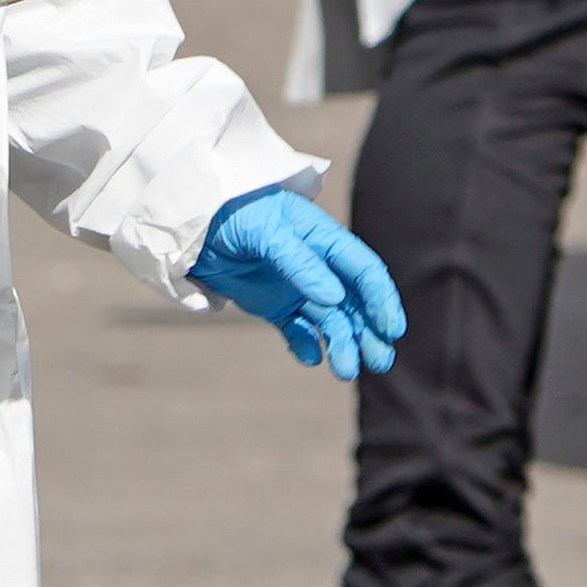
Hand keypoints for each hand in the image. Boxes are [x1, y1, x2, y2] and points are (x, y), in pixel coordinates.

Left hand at [190, 190, 403, 378]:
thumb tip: (334, 298)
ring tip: (345, 372)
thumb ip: (301, 263)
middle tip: (379, 362)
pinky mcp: (274, 305)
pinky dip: (305, 345)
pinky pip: (297, 330)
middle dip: (368, 332)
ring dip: (342, 344)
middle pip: (354, 303)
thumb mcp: (268, 233)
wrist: (195, 222)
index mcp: (326, 240)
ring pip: (329, 321)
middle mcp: (318, 266)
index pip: (364, 271)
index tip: (391, 329)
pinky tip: (311, 358)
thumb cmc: (237, 214)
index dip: (381, 299)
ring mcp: (297, 287)